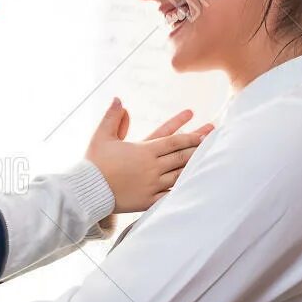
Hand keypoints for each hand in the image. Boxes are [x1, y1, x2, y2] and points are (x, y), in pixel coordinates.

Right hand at [85, 98, 212, 212]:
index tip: (204, 133)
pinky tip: (193, 188)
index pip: (173, 141)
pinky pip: (170, 196)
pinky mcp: (148, 201)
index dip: (190, 136)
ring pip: (179, 175)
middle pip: (181, 157)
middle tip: (214, 144)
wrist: (87, 191)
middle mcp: (151, 168)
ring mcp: (151, 185)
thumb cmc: (94, 163)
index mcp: (143, 150)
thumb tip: (119, 99)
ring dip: (194, 168)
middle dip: (198, 149)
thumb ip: (112, 117)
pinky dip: (183, 191)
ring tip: (208, 163)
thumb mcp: (101, 136)